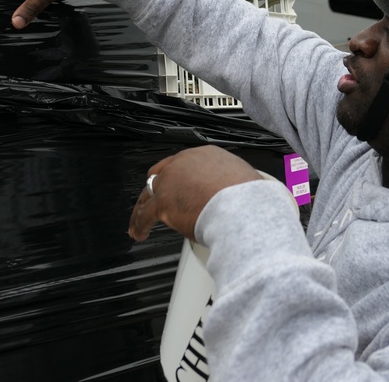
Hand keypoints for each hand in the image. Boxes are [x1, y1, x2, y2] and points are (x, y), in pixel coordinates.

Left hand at [129, 146, 262, 241]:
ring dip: (143, 208)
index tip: (175, 187)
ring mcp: (170, 181)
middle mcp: (183, 163)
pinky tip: (140, 233)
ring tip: (139, 222)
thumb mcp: (239, 179)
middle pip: (160, 175)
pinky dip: (140, 224)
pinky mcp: (163, 202)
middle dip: (156, 190)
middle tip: (153, 202)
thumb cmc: (248, 198)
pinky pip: (145, 214)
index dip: (176, 178)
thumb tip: (227, 196)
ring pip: (149, 193)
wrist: (242, 207)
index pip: (182, 164)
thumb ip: (226, 183)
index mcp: (204, 155)